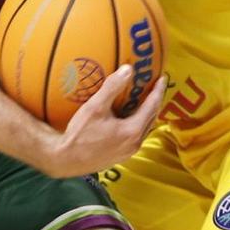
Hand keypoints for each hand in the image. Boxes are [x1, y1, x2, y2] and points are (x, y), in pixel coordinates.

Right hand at [37, 65, 164, 178]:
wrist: (66, 160)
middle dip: (155, 101)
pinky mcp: (121, 156)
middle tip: (155, 86)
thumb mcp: (95, 107)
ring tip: (144, 99)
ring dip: (147, 113)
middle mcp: (135, 143)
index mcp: (133, 131)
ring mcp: (129, 152)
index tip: (162, 78)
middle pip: (151, 118)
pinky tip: (129, 117)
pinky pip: (136, 136)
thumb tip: (128, 69)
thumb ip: (112, 87)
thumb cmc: (80, 134)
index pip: (152, 106)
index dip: (158, 91)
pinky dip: (138, 123)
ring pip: (144, 128)